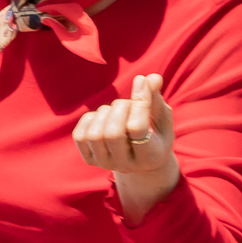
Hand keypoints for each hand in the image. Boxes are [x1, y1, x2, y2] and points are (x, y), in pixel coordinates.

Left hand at [74, 73, 181, 221]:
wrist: (140, 159)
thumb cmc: (154, 133)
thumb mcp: (161, 118)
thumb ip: (156, 98)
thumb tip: (152, 77)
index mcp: (150, 157)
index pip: (136, 128)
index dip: (138, 101)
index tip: (141, 81)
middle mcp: (125, 165)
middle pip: (112, 133)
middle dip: (119, 107)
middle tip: (127, 103)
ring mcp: (105, 164)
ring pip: (95, 135)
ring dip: (105, 113)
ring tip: (116, 111)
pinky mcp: (89, 159)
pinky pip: (80, 135)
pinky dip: (90, 119)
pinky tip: (103, 118)